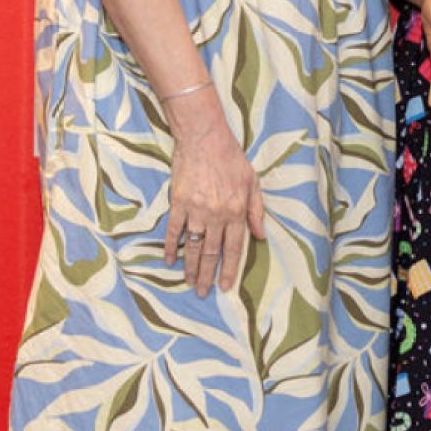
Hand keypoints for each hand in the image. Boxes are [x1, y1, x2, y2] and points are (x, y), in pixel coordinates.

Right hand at [162, 103, 266, 296]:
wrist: (204, 138)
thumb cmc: (231, 158)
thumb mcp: (253, 182)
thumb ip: (256, 211)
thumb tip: (261, 236)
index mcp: (237, 211)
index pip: (234, 248)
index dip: (229, 269)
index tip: (225, 286)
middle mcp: (217, 215)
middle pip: (212, 253)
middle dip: (208, 275)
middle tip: (203, 293)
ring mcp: (196, 210)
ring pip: (193, 246)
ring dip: (191, 267)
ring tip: (189, 282)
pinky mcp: (178, 203)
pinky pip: (174, 231)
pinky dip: (170, 247)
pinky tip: (169, 260)